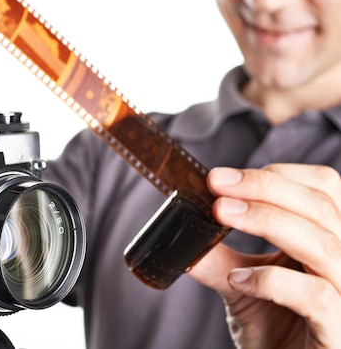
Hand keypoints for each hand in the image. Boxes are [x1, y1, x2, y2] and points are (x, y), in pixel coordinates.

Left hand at [189, 164, 340, 348]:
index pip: (324, 187)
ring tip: (222, 214)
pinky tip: (238, 279)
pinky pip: (318, 296)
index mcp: (328, 239)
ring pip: (324, 243)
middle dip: (264, 188)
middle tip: (217, 186)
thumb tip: (182, 224)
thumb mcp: (240, 282)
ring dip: (266, 220)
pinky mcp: (339, 331)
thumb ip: (217, 254)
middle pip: (322, 206)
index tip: (224, 177)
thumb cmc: (275, 328)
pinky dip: (272, 280)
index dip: (277, 175)